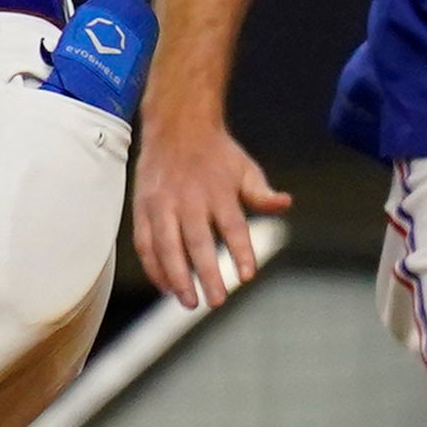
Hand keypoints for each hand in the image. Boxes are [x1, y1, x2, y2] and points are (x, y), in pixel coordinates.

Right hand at [131, 114, 288, 307]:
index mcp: (218, 190)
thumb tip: (285, 204)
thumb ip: (262, 193)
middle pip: (197, 241)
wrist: (176, 125)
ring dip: (176, 276)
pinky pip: (144, 243)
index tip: (245, 276)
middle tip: (216, 301)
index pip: (232, 226)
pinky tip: (165, 286)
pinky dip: (153, 266)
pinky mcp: (142, 208)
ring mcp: (161, 204)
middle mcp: (188, 198)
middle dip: (205, 273)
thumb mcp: (245, 168)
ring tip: (188, 301)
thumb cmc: (216, 153)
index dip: (240, 252)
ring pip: (166, 246)